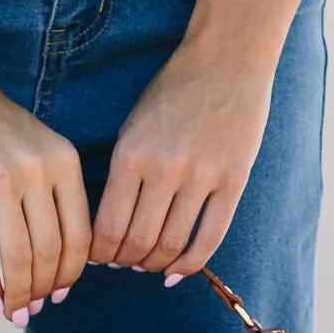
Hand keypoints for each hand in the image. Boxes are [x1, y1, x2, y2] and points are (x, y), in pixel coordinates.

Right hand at [0, 64, 91, 321]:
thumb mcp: (40, 147)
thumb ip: (54, 192)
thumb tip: (58, 260)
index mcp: (65, 161)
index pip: (80, 235)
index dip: (71, 274)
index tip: (60, 294)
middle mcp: (38, 171)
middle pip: (50, 251)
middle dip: (43, 291)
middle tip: (33, 311)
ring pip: (19, 256)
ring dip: (18, 294)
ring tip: (13, 311)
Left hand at [90, 40, 274, 280]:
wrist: (226, 60)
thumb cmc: (172, 92)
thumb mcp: (132, 127)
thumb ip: (121, 175)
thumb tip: (110, 230)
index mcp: (130, 155)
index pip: (107, 228)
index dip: (100, 255)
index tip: (99, 259)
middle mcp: (164, 169)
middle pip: (138, 243)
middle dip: (125, 263)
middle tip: (124, 265)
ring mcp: (202, 176)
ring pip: (172, 245)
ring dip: (156, 265)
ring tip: (150, 265)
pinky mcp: (233, 181)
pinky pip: (211, 237)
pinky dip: (191, 263)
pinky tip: (178, 272)